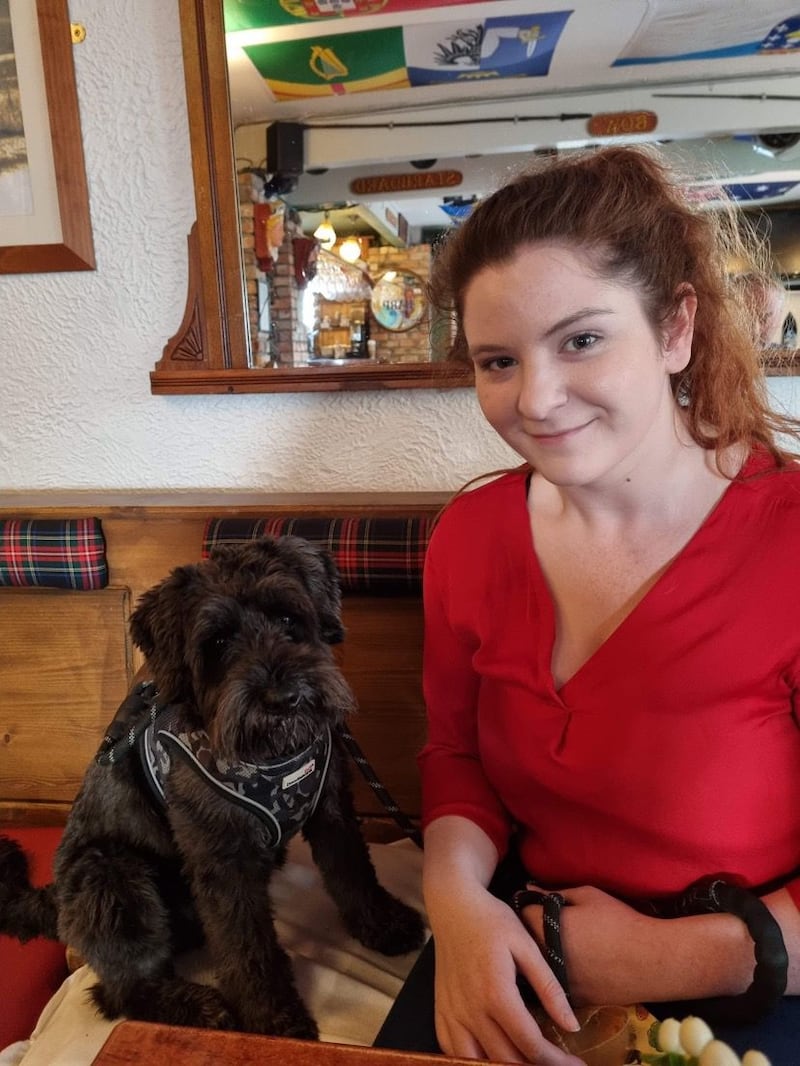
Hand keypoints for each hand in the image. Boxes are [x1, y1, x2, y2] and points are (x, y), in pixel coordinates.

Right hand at [430, 884, 583, 1063]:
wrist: (453, 905)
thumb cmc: (492, 921)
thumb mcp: (526, 946)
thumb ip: (549, 987)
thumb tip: (572, 1025)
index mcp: (496, 993)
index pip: (530, 1044)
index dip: (557, 1061)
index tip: (577, 1064)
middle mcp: (471, 1010)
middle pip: (506, 1060)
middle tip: (558, 1064)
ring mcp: (452, 1013)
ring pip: (476, 1062)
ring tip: (528, 1062)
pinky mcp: (440, 1011)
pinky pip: (452, 1050)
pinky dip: (473, 1060)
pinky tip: (492, 1057)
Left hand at [518, 884, 665, 1005]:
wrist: (652, 960)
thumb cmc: (620, 920)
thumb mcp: (587, 896)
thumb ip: (554, 892)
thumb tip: (529, 887)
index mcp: (547, 928)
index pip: (522, 914)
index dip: (529, 908)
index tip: (538, 907)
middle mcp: (546, 957)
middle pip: (526, 943)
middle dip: (531, 933)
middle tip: (549, 926)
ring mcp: (558, 982)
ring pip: (538, 968)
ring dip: (542, 956)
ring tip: (561, 946)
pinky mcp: (573, 1000)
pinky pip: (556, 985)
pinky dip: (558, 976)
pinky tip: (575, 967)